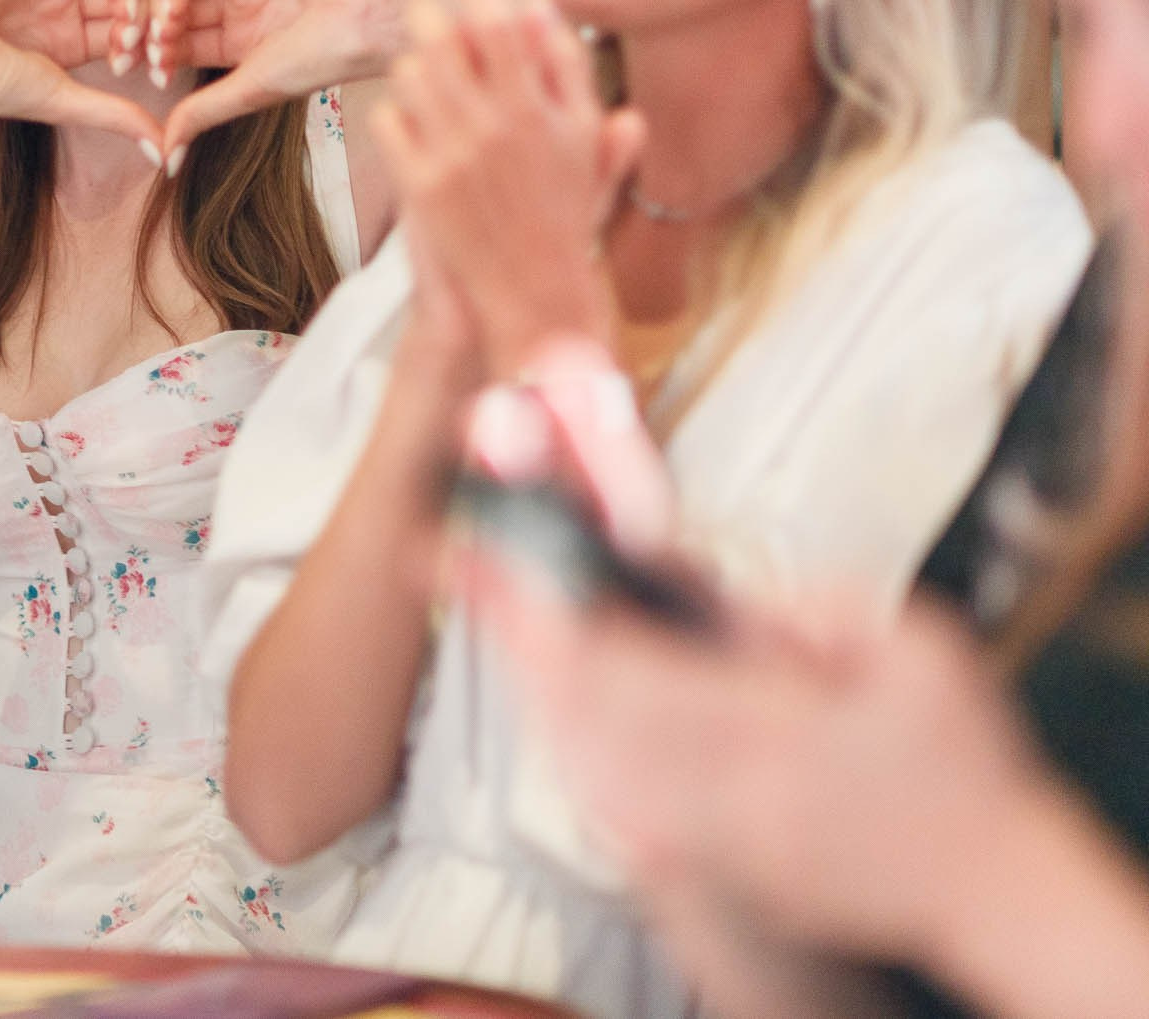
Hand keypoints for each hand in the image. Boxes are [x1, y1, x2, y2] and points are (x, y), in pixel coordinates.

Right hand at [0, 0, 159, 150]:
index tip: (149, 73)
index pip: (129, 33)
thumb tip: (166, 151)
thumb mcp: (64, 100)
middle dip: (146, 22)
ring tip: (127, 25)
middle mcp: (65, 6)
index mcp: (72, 41)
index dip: (148, 49)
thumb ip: (116, 117)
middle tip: (143, 49)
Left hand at [140, 0, 410, 160]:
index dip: (162, 58)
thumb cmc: (323, 58)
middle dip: (156, 34)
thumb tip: (166, 154)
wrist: (368, 19)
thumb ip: (203, 113)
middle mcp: (240, 4)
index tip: (152, 78)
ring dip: (163, 8)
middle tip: (145, 54)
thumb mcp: (250, 89)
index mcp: (241, 39)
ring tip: (162, 33)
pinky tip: (174, 6)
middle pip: (178, 14)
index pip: (185, 44)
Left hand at [370, 0, 642, 375]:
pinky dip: (395, 116)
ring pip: (412, 74)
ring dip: (415, 69)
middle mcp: (498, 128)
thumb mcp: (585, 142)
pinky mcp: (421, 186)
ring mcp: (455, 156)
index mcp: (543, 111)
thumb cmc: (564, 215)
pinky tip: (414, 129)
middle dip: (433, 19)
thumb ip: (567, 72)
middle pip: (447, 38)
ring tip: (432, 87)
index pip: (502, 23)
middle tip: (430, 18)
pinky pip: (389, 120)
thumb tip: (538, 7)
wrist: (533, 295)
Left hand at [469, 564, 1044, 970]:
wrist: (993, 890)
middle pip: (582, 709)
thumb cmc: (966, 766)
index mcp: (779, 737)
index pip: (629, 664)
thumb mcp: (920, 654)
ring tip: (489, 613)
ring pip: (582, 757)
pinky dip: (567, 738)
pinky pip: (609, 798)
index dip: (543, 608)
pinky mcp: (709, 870)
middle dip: (510, 633)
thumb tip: (713, 585)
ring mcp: (713, 843)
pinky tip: (545, 695)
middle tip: (451, 565)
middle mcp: (727, 798)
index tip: (482, 554)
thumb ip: (818, 608)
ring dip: (529, 682)